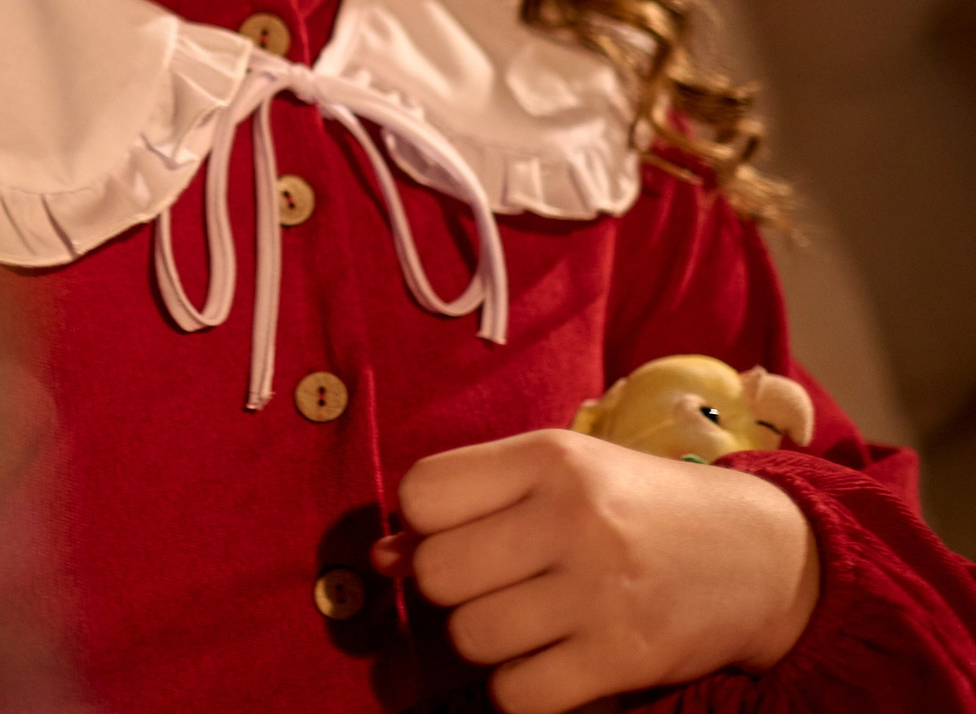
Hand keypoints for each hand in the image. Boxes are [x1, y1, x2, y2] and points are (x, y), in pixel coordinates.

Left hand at [370, 429, 819, 713]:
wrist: (764, 556)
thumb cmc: (636, 507)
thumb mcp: (559, 477)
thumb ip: (470, 502)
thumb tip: (382, 558)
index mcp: (551, 458)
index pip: (424, 493)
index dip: (425, 521)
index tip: (461, 530)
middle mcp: (575, 518)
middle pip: (438, 574)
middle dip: (453, 588)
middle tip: (497, 583)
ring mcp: (601, 591)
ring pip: (471, 638)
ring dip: (487, 640)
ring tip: (531, 621)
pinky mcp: (626, 658)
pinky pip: (517, 694)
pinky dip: (519, 689)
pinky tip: (549, 664)